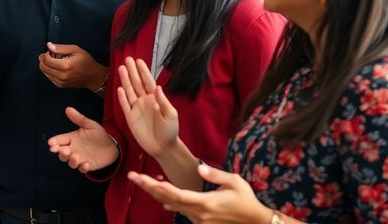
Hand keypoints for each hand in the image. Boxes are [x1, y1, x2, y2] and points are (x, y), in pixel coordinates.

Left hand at [38, 42, 106, 89]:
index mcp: (65, 66)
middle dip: (43, 59)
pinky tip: (57, 67)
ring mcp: (60, 82)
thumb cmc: (86, 62)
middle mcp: (62, 75)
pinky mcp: (60, 85)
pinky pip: (49, 77)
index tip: (49, 51)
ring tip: (56, 61)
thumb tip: (49, 45)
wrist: (93, 76)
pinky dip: (50, 71)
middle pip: (43, 67)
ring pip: (44, 72)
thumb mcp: (75, 49)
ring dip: (46, 65)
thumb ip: (60, 48)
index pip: (46, 60)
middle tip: (50, 55)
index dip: (45, 54)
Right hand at [46, 107, 118, 171]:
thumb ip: (79, 118)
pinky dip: (83, 167)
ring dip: (71, 160)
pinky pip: (82, 169)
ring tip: (75, 156)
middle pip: (62, 153)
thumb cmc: (99, 135)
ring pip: (70, 162)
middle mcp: (73, 149)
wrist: (112, 145)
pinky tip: (86, 164)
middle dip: (60, 152)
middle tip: (62, 150)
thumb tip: (68, 109)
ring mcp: (80, 158)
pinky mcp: (87, 165)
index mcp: (71, 139)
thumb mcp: (90, 125)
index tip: (50, 143)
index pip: (59, 140)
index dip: (54, 142)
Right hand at [117, 57, 179, 157]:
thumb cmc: (170, 131)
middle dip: (132, 71)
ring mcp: (137, 108)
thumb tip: (157, 86)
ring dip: (125, 80)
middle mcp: (145, 101)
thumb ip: (163, 101)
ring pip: (129, 91)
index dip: (143, 71)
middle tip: (127, 59)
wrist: (163, 147)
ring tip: (121, 68)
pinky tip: (119, 88)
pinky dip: (121, 97)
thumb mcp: (171, 115)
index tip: (139, 60)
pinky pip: (124, 105)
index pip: (148, 82)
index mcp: (155, 99)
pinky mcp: (130, 117)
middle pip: (137, 83)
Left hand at [127, 164, 272, 223]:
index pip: (177, 194)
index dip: (159, 187)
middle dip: (149, 188)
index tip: (144, 178)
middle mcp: (198, 214)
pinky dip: (167, 200)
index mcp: (206, 203)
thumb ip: (216, 175)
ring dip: (156, 193)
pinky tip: (158, 192)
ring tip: (140, 181)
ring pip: (171, 205)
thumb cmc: (246, 199)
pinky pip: (179, 210)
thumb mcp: (235, 183)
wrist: (254, 221)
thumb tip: (199, 168)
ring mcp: (198, 220)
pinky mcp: (199, 222)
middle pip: (168, 200)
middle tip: (132, 176)